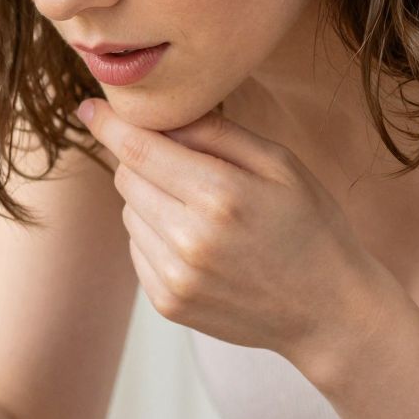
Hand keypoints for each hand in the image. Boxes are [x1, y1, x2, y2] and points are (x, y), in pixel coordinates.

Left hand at [77, 99, 386, 377]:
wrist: (328, 312)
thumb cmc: (310, 225)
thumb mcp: (279, 163)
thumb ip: (215, 133)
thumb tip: (155, 113)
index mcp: (220, 195)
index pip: (138, 149)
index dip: (109, 124)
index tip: (90, 106)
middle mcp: (190, 239)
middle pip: (126, 178)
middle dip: (144, 161)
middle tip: (186, 167)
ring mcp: (175, 278)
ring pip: (128, 214)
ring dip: (151, 201)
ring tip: (202, 212)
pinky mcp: (167, 304)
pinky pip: (137, 250)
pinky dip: (156, 238)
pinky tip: (199, 245)